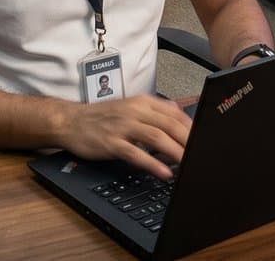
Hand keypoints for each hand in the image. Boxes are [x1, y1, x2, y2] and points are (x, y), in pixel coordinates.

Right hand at [54, 95, 193, 180]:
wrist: (70, 121)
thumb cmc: (101, 117)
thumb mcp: (130, 107)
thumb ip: (154, 111)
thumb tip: (180, 114)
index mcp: (142, 102)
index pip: (174, 113)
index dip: (191, 126)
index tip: (203, 139)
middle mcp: (134, 111)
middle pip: (169, 125)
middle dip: (188, 140)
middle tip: (201, 154)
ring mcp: (122, 126)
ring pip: (157, 137)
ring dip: (176, 151)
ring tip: (189, 163)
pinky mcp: (111, 142)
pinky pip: (136, 154)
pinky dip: (153, 164)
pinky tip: (164, 173)